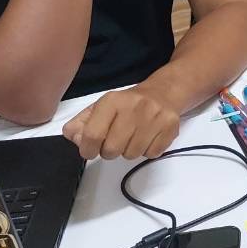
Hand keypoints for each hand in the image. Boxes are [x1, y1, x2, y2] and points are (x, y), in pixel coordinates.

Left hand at [62, 84, 180, 159]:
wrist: (163, 93)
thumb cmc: (126, 105)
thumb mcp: (99, 108)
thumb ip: (80, 124)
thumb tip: (76, 138)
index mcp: (112, 100)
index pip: (92, 134)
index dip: (87, 149)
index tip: (90, 150)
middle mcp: (134, 106)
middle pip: (112, 150)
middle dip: (109, 151)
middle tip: (115, 142)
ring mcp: (155, 116)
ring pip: (132, 155)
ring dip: (128, 151)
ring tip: (132, 138)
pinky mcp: (170, 126)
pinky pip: (151, 154)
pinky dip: (147, 151)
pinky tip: (147, 137)